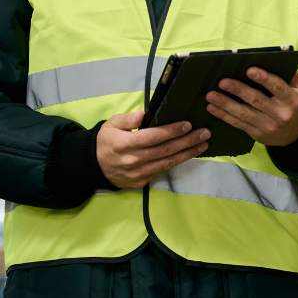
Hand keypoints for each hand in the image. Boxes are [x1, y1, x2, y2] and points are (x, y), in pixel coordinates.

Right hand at [96, 110, 210, 188]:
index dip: (172, 131)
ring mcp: (138, 173)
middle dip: (187, 141)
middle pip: (165, 150)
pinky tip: (188, 154)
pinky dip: (176, 162)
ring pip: (167, 163)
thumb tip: (142, 115)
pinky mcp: (141, 182)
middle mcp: (132, 160)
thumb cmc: (105, 141)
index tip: (188, 124)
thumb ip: (127, 120)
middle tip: (205, 133)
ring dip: (188, 153)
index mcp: (124, 144)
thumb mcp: (111, 125)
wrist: (93, 166)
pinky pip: (162, 170)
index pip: (153, 137)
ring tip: (203, 144)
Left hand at [206, 70, 297, 146]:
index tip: (249, 70)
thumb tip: (278, 61)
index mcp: (292, 100)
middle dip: (238, 90)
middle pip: (256, 100)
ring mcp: (267, 126)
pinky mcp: (256, 134)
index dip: (264, 79)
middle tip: (222, 82)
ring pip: (244, 113)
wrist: (297, 134)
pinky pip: (238, 124)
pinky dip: (224, 115)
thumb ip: (293, 76)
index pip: (278, 87)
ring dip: (225, 104)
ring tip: (211, 95)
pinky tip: (212, 108)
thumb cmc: (296, 105)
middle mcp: (280, 114)